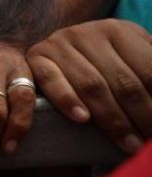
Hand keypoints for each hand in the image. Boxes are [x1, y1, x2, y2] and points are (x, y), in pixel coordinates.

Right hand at [27, 19, 151, 153]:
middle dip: (142, 117)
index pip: (149, 72)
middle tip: (148, 146)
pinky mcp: (37, 57)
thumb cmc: (103, 64)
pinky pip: (52, 80)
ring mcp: (59, 43)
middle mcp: (88, 33)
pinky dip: (67, 100)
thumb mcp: (131, 60)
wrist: (60, 50)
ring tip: (129, 145)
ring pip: (92, 85)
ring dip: (113, 120)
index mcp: (120, 30)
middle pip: (123, 82)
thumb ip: (148, 75)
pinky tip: (83, 119)